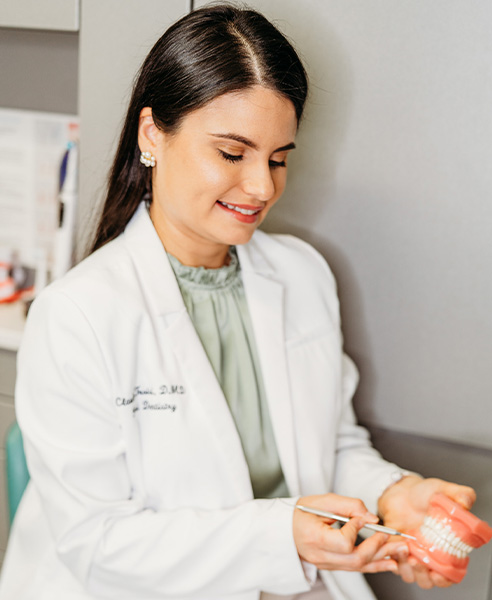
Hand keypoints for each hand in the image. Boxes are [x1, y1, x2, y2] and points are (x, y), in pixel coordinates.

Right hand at [293, 494, 407, 572]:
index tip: (360, 517)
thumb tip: (371, 518)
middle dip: (377, 547)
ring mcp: (326, 564)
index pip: (343, 542)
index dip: (356, 529)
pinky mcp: (332, 567)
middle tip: (392, 536)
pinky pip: (355, 568)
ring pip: (358, 567)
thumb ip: (347, 505)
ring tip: (399, 551)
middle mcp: (320, 556)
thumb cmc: (300, 513)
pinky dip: (374, 565)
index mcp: (313, 537)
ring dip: (381, 559)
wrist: (284, 530)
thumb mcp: (320, 501)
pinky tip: (389, 563)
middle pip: (355, 559)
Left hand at [378, 475, 475, 587]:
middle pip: (430, 580)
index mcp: (446, 547)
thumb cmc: (423, 493)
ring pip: (413, 576)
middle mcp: (430, 555)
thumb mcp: (442, 491)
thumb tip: (465, 501)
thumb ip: (459, 494)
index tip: (438, 573)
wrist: (401, 491)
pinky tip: (395, 546)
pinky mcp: (397, 551)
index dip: (445, 578)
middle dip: (424, 576)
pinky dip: (394, 560)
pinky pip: (395, 565)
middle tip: (418, 562)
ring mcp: (413, 554)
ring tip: (406, 551)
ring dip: (409, 569)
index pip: (451, 574)